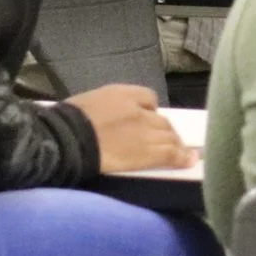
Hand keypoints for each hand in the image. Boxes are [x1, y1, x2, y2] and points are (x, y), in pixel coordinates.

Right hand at [68, 84, 195, 173]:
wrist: (67, 139)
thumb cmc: (66, 122)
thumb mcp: (87, 102)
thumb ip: (108, 106)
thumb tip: (112, 116)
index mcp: (122, 94)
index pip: (148, 98)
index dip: (151, 111)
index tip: (149, 119)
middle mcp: (138, 111)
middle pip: (162, 121)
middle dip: (166, 130)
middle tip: (169, 140)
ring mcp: (145, 131)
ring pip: (169, 137)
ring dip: (176, 144)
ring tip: (182, 152)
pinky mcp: (147, 153)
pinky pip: (170, 154)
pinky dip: (182, 157)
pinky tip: (189, 161)